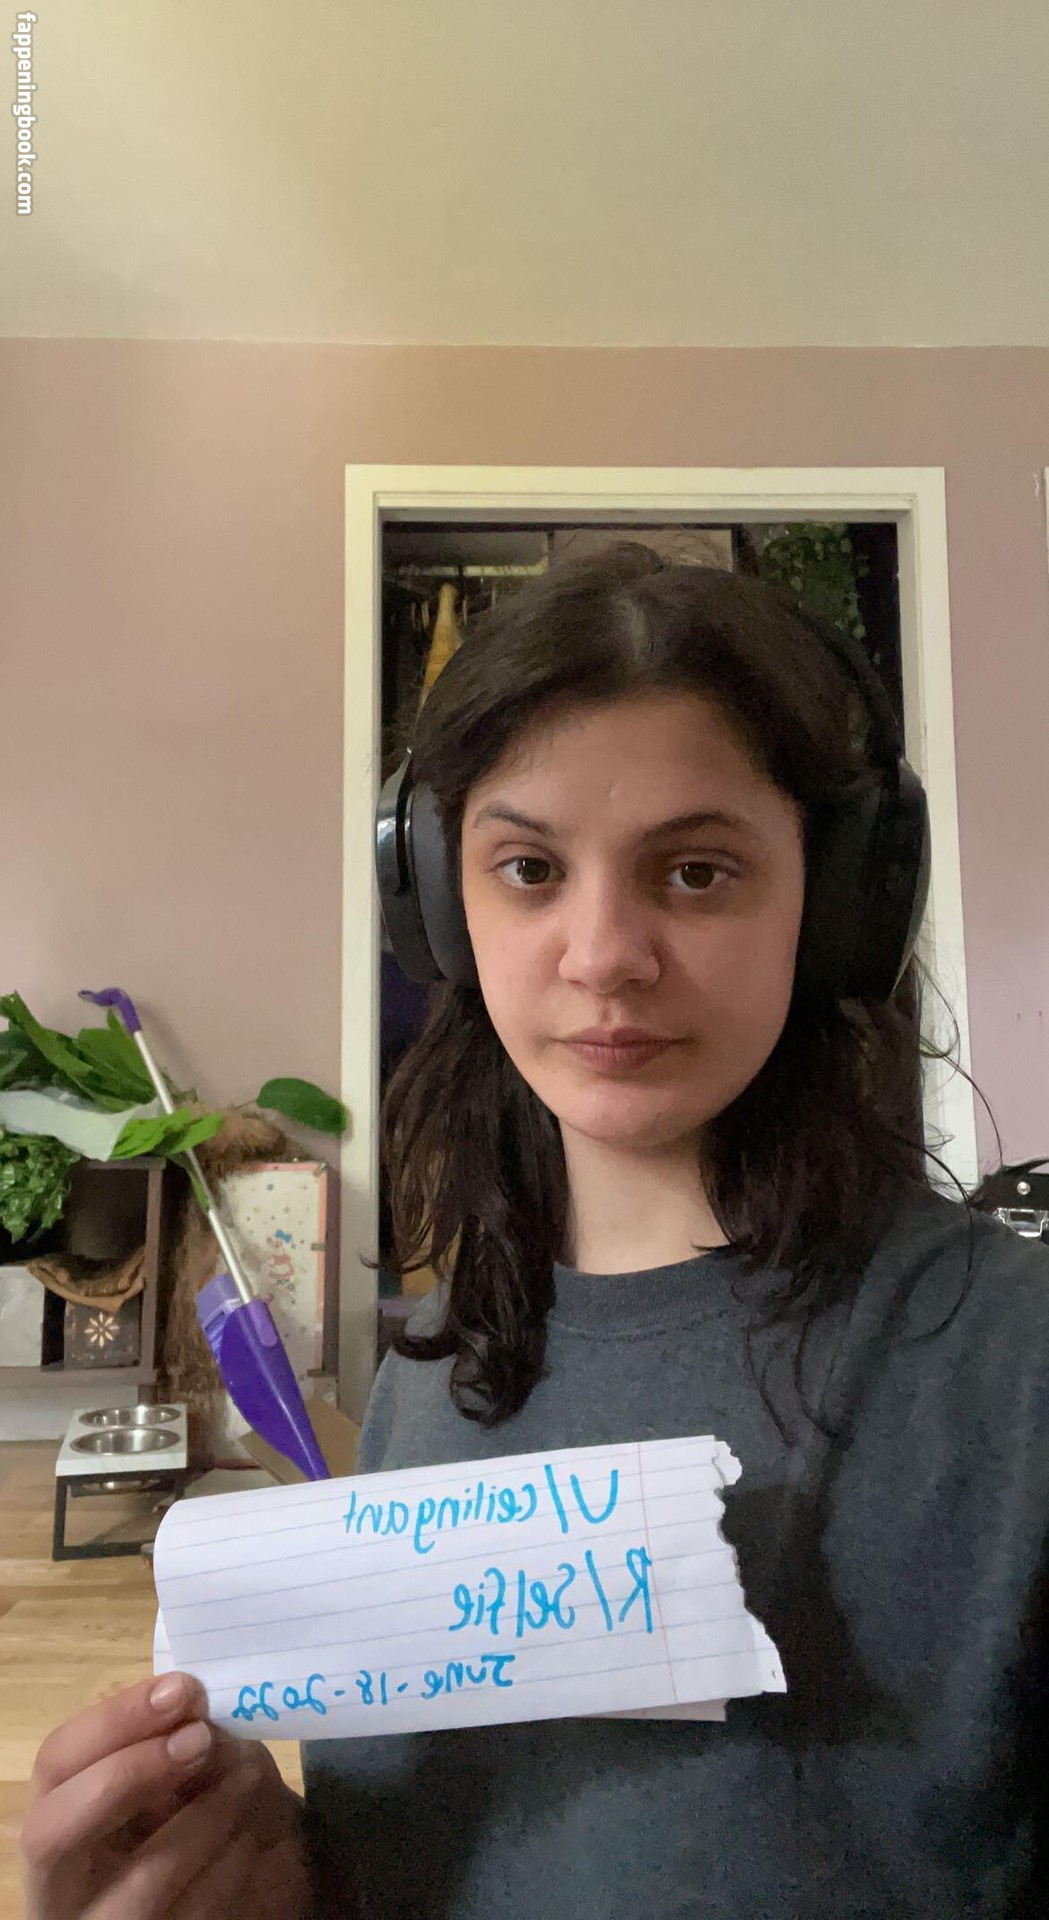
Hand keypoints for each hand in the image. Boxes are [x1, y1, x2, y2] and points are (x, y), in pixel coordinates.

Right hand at [21, 1670, 311, 1919]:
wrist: (238, 1882)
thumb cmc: (197, 1810)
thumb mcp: (180, 1771)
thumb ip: (176, 1738)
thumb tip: (193, 1709)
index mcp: (61, 1814)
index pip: (55, 1761)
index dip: (113, 1721)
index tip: (181, 1689)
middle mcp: (62, 1878)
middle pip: (52, 1833)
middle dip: (126, 1776)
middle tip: (200, 1738)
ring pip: (136, 1887)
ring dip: (201, 1821)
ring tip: (248, 1776)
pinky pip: (194, 1914)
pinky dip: (230, 1866)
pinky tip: (254, 1833)